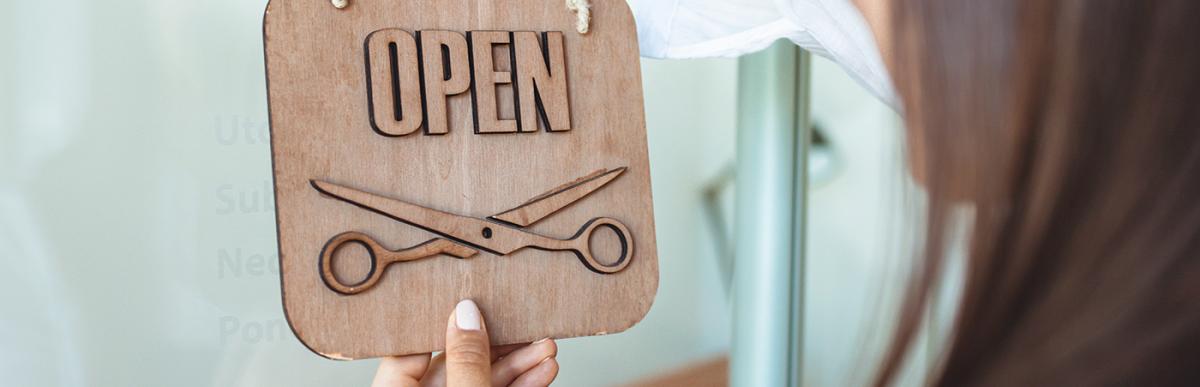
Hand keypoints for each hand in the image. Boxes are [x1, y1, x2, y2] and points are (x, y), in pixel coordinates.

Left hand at [371, 300, 559, 386]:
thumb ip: (465, 363)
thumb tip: (467, 315)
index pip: (406, 351)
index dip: (437, 323)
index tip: (465, 301)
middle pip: (456, 361)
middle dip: (499, 344)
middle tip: (522, 322)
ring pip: (483, 379)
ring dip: (519, 364)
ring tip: (545, 347)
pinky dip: (522, 385)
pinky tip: (543, 370)